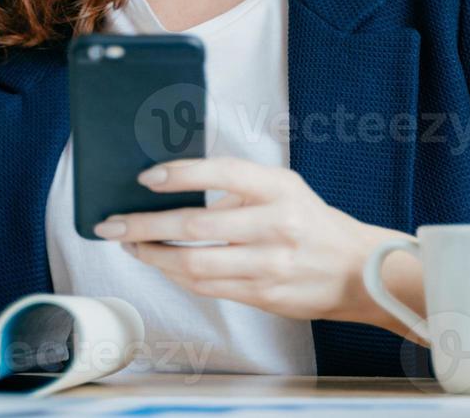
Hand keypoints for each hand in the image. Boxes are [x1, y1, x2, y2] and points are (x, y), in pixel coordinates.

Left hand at [94, 157, 426, 342]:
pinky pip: (208, 287)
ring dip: (154, 256)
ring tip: (131, 245)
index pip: (223, 173)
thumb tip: (174, 189)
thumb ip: (237, 186)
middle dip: (146, 225)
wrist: (356, 269)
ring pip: (195, 264)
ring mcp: (270, 265)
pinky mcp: (264, 295)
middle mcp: (276, 225)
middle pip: (197, 226)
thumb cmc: (310, 221)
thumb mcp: (283, 187)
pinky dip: (178, 276)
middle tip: (113, 223)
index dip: (181, 174)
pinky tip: (162, 265)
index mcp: (280, 188)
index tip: (146, 177)